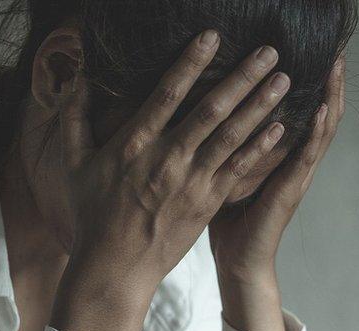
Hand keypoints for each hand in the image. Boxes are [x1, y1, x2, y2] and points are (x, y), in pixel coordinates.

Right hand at [51, 30, 291, 330]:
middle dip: (243, 77)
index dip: (191, 62)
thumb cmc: (92, 214)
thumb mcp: (75, 164)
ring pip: (232, 136)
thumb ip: (75, 119)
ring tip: (284, 79)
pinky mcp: (207, 203)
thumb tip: (77, 80)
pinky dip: (260, 147)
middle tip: (269, 50)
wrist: (115, 267)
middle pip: (211, 109)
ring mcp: (191, 182)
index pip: (167, 93)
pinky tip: (281, 127)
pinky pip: (238, 170)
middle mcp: (167, 159)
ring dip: (260, 106)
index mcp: (134, 144)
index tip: (213, 36)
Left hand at [208, 57, 344, 330]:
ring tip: (337, 67)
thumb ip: (230, 144)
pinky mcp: (291, 190)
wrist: (238, 261)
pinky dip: (318, 132)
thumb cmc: (228, 220)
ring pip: (322, 130)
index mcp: (281, 157)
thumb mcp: (228, 171)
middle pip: (320, 114)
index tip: (314, 54)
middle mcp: (294, 163)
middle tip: (336, 50)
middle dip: (328, 83)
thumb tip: (206, 112)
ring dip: (331, 98)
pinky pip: (307, 156)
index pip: (302, 113)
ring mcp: (297, 176)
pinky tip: (323, 109)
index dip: (311, 85)